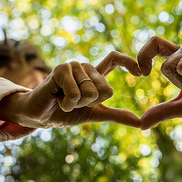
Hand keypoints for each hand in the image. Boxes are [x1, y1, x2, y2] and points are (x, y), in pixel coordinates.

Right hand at [0, 51, 141, 127]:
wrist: (40, 116)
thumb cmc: (65, 113)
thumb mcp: (94, 113)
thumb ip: (116, 115)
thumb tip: (140, 122)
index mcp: (94, 74)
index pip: (115, 58)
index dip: (129, 62)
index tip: (142, 73)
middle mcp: (85, 67)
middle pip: (105, 88)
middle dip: (91, 103)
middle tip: (75, 102)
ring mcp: (73, 66)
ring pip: (91, 92)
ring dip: (77, 104)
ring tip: (64, 100)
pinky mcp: (61, 70)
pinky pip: (76, 94)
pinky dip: (67, 104)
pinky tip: (57, 99)